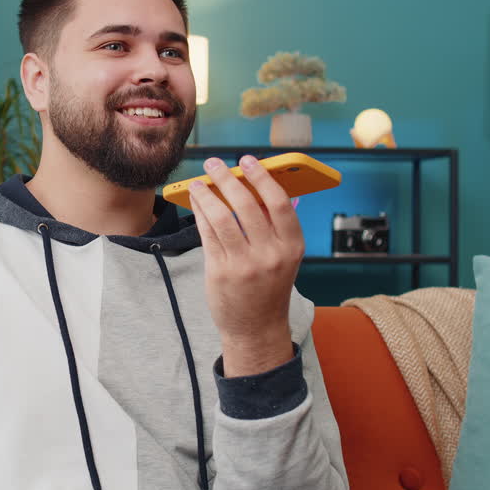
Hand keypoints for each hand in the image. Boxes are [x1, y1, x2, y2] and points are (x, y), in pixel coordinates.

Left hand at [189, 155, 304, 376]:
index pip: (280, 202)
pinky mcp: (221, 273)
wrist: (256, 328)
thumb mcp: (283, 257)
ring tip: (199, 182)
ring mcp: (245, 265)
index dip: (262, 177)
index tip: (247, 160)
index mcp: (292, 246)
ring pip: (222, 217)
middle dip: (228, 179)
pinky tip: (196, 202)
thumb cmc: (268, 287)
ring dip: (207, 194)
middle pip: (247, 205)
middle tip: (215, 163)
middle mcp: (271, 255)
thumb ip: (273, 227)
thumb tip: (256, 186)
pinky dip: (200, 213)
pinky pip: (208, 234)